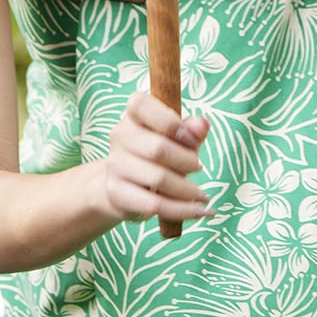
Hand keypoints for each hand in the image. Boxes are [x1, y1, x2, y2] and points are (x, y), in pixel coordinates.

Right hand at [94, 93, 212, 225]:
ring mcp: (115, 165)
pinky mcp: (117, 192)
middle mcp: (119, 136)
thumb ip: (191, 130)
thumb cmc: (156, 155)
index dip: (171, 123)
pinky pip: (154, 204)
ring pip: (158, 179)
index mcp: (134, 114)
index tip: (191, 141)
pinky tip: (198, 211)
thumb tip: (202, 125)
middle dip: (187, 162)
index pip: (141, 105)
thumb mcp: (178, 138)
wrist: (124, 186)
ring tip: (200, 195)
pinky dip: (182, 210)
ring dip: (187, 190)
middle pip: (158, 148)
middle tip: (198, 168)